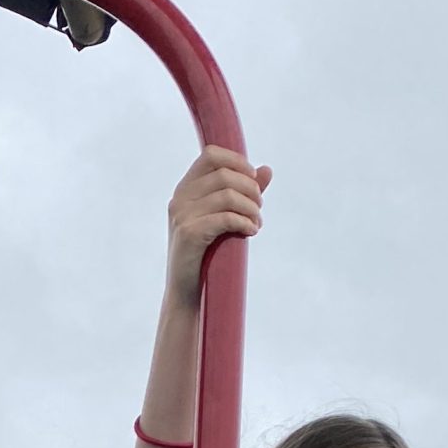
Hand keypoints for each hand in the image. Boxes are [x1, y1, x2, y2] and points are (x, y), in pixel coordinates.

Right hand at [164, 148, 270, 307]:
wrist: (186, 292)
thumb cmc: (206, 255)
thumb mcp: (223, 218)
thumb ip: (243, 192)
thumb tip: (267, 170)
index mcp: (185, 189)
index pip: (211, 155)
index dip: (237, 162)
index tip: (253, 181)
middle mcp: (180, 198)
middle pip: (224, 175)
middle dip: (250, 189)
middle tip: (259, 207)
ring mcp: (182, 215)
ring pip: (227, 195)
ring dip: (250, 207)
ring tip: (257, 222)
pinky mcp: (189, 234)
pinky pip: (225, 218)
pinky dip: (245, 222)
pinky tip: (251, 232)